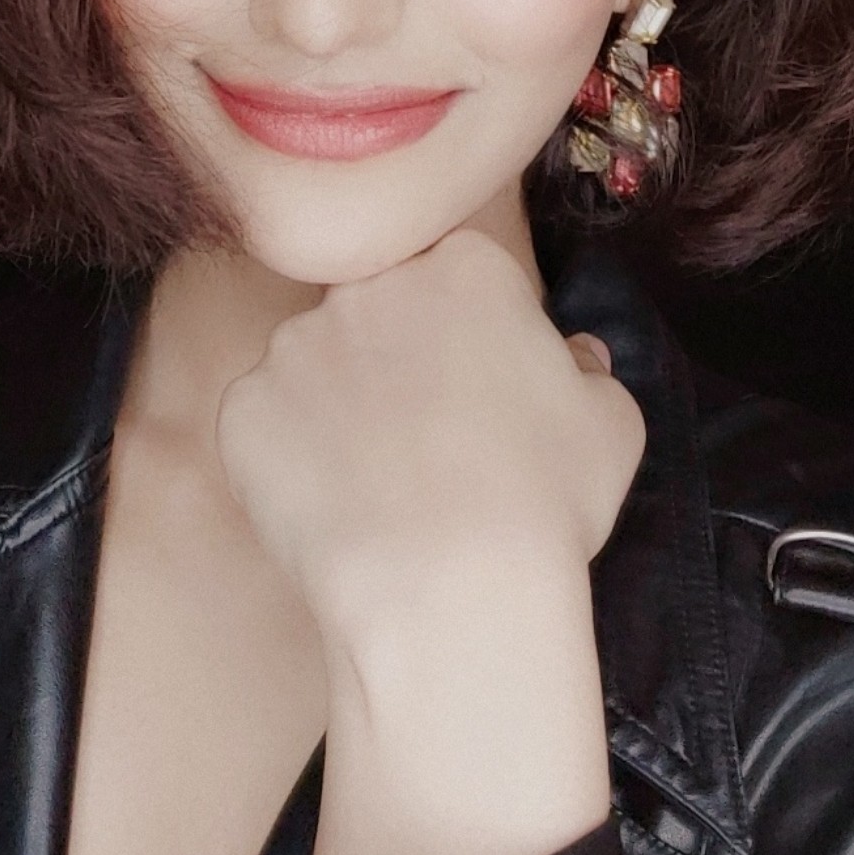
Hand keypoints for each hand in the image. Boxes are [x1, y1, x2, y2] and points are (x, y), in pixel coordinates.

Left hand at [214, 227, 643, 664]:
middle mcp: (368, 286)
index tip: (480, 392)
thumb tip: (573, 358)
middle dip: (398, 359)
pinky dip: (289, 458)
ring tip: (380, 486)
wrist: (445, 587)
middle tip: (429, 441)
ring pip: (316, 364)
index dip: (471, 338)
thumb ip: (586, 370)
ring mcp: (294, 346)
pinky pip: (265, 422)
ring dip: (340, 406)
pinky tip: (333, 507)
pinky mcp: (243, 408)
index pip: (458, 278)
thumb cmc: (543, 502)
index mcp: (462, 267)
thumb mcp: (611, 423)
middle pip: (380, 310)